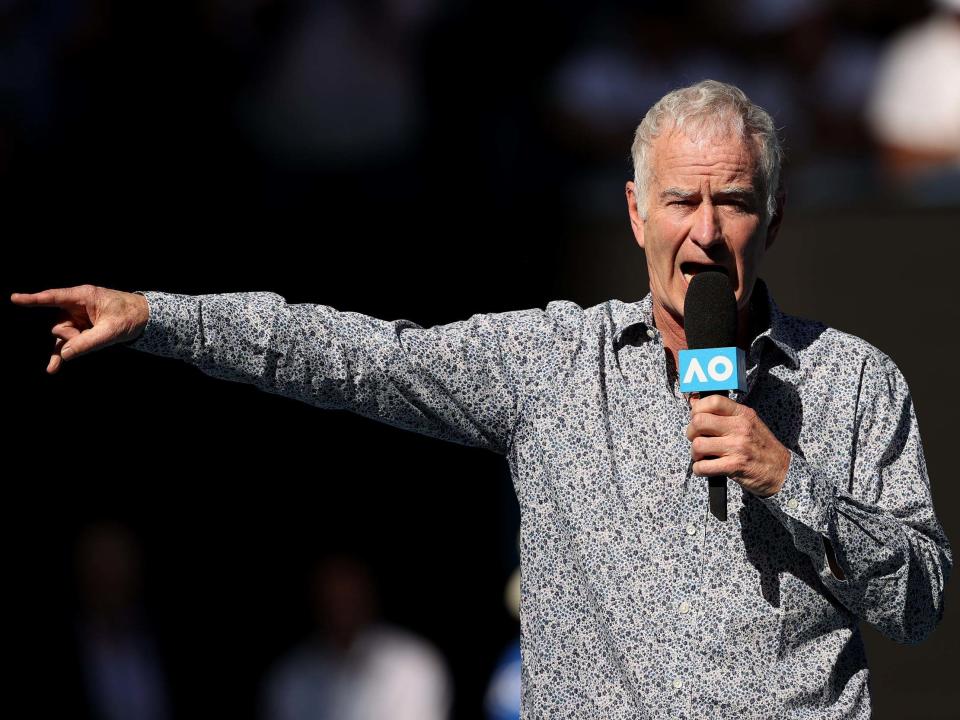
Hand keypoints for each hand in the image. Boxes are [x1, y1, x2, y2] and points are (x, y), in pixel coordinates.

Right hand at [10, 284, 149, 373]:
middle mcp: (76, 306)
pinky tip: (53, 369)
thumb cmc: (130, 316)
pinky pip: (66, 343)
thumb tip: (64, 354)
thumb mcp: (112, 331)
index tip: (14, 298)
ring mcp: (77, 318)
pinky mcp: (80, 330)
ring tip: (93, 343)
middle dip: (70, 337)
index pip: (54, 297)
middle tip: (91, 338)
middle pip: (59, 325)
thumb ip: (88, 342)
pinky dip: (62, 355)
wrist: (144, 318)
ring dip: (73, 345)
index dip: (33, 299)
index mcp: (84, 297)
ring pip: (63, 336)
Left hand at [685, 394, 790, 497]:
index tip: (696, 417)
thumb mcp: (749, 423)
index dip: (697, 409)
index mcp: (743, 414)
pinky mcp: (734, 466)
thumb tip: (694, 401)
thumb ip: (724, 414)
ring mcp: (737, 447)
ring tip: (703, 455)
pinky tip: (705, 468)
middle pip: (699, 422)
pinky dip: (699, 469)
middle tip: (697, 438)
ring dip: (695, 453)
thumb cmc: (760, 447)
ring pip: (698, 445)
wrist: (782, 471)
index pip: (713, 401)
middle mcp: (740, 428)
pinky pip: (702, 466)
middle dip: (691, 432)